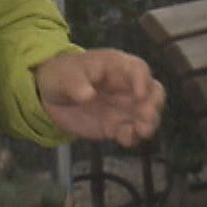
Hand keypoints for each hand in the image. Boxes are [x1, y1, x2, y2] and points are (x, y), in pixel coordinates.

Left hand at [36, 49, 164, 147]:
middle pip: (154, 92)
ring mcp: (126, 108)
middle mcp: (128, 87)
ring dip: (150, 123)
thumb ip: (75, 84)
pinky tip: (124, 139)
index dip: (143, 81)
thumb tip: (88, 95)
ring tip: (142, 131)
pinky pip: (133, 132)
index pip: (138, 69)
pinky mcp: (119, 125)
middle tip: (147, 116)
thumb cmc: (62, 76)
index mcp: (117, 67)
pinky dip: (133, 137)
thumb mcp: (64, 75)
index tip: (139, 95)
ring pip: (149, 114)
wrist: (52, 98)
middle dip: (154, 104)